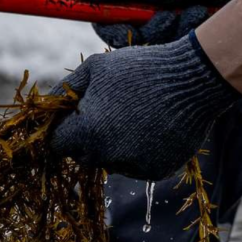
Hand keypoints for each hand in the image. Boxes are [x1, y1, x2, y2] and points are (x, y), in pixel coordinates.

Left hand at [49, 33, 237, 180]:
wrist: (193, 81)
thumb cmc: (139, 68)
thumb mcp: (94, 68)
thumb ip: (65, 90)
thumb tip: (48, 106)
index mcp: (87, 132)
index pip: (58, 143)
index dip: (63, 128)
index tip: (74, 116)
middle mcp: (108, 156)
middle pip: (82, 155)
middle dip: (87, 137)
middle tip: (107, 112)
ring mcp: (134, 167)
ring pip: (109, 162)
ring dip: (112, 146)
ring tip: (133, 115)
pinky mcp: (156, 173)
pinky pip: (135, 166)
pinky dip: (138, 152)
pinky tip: (151, 127)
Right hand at [66, 0, 241, 46]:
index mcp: (129, 8)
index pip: (109, 31)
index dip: (117, 33)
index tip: (128, 27)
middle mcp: (146, 22)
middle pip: (136, 45)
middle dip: (153, 31)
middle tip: (167, 14)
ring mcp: (169, 32)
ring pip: (160, 49)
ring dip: (176, 29)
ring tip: (193, 8)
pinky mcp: (189, 42)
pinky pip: (181, 50)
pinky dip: (192, 33)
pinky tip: (203, 15)